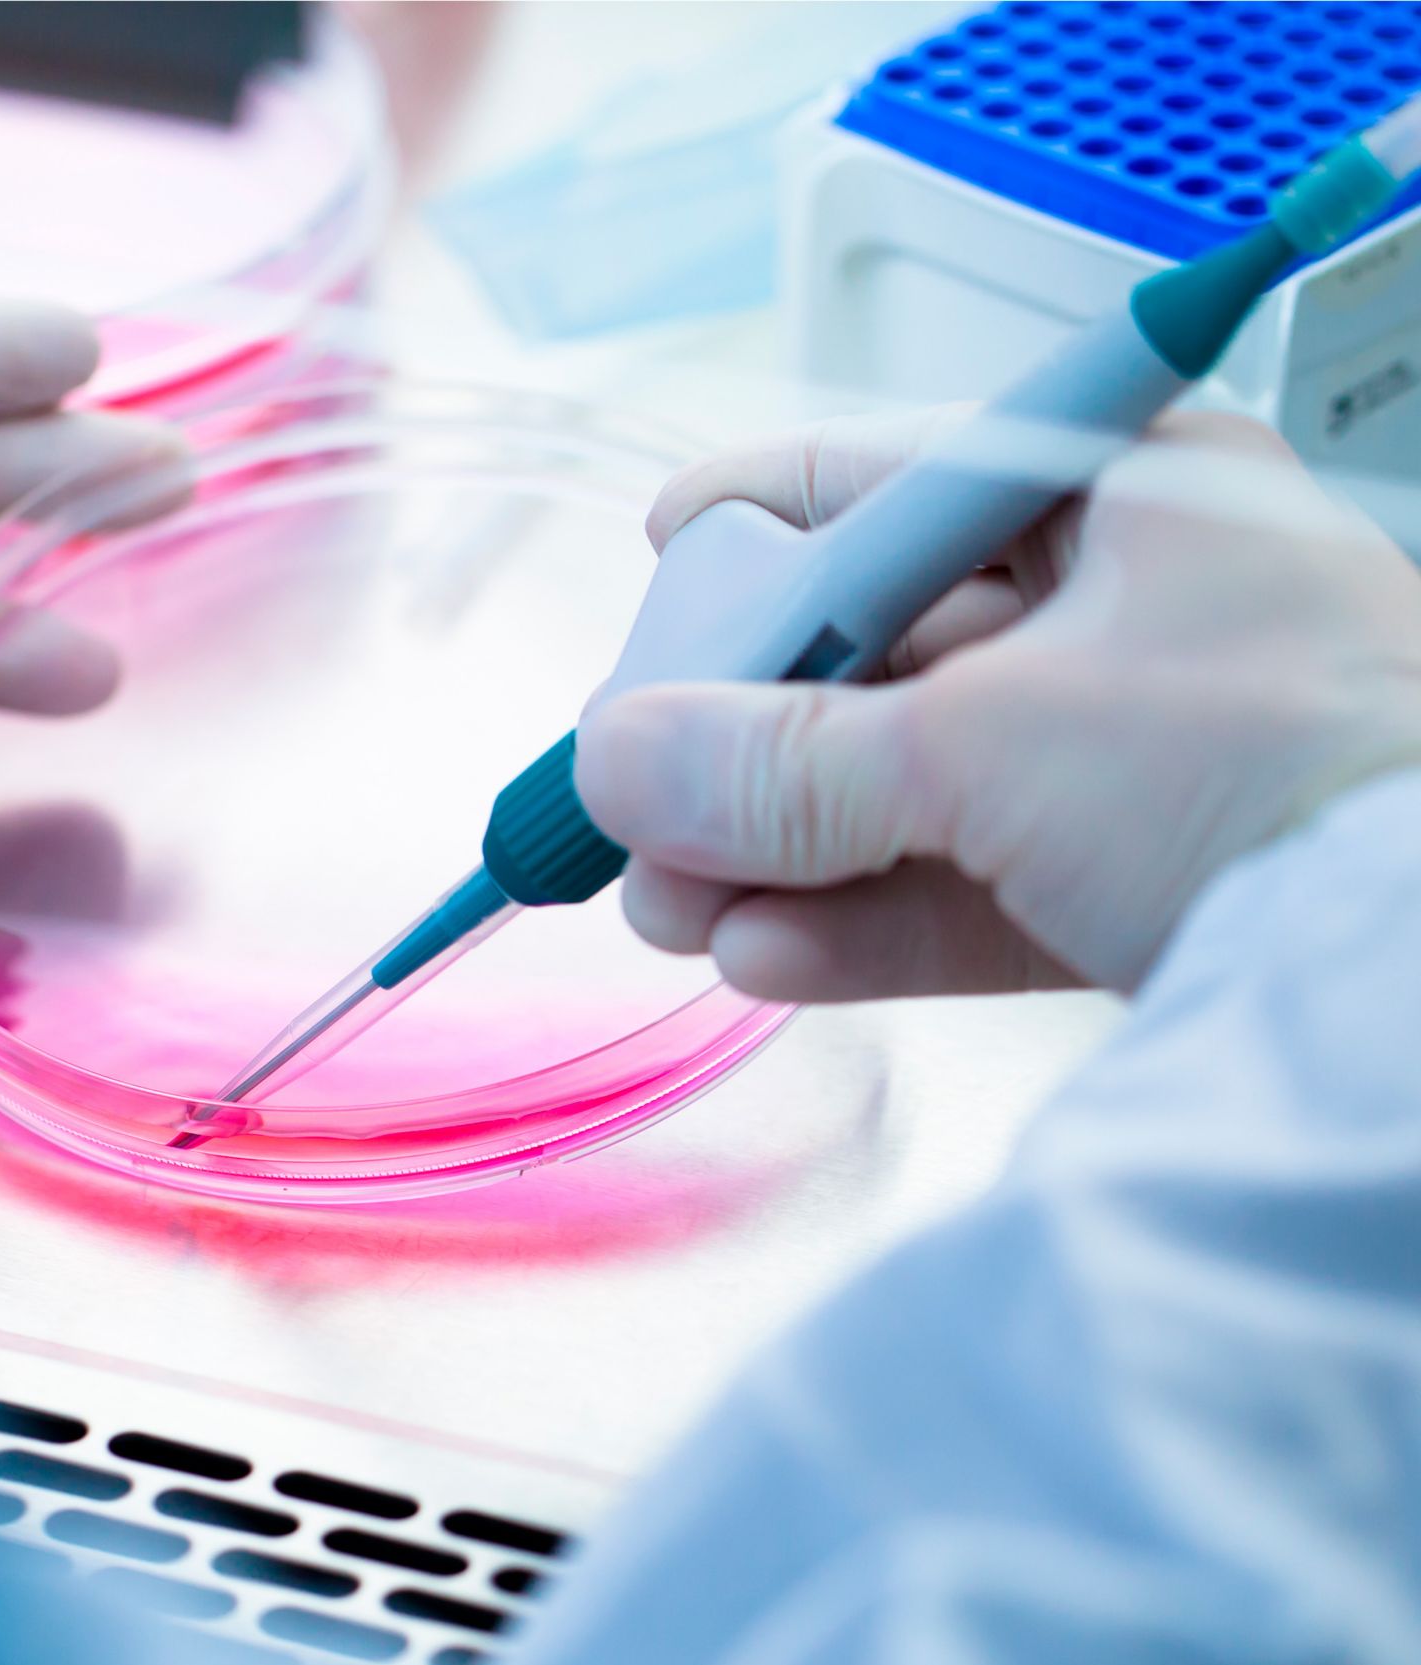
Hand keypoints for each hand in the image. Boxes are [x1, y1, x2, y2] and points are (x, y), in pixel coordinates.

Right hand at [575, 410, 1420, 1000]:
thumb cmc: (1280, 769)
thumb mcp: (993, 746)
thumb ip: (786, 761)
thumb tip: (613, 760)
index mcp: (1117, 494)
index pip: (895, 478)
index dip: (761, 517)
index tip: (655, 559)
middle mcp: (1123, 611)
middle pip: (875, 659)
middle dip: (741, 742)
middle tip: (632, 799)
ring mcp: (1129, 755)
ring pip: (902, 789)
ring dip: (775, 852)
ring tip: (671, 909)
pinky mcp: (1131, 881)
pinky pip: (960, 887)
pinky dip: (856, 924)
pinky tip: (759, 957)